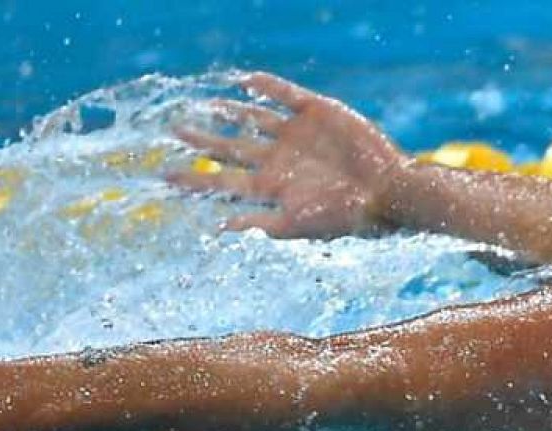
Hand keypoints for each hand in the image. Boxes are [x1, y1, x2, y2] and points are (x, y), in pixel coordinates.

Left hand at [167, 72, 407, 238]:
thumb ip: (259, 224)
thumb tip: (216, 229)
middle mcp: (279, 161)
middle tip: (173, 131)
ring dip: (228, 112)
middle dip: (202, 142)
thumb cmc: (346, 216)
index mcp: (271, 188)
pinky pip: (284, 95)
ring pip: (253, 119)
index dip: (193, 180)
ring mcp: (296, 135)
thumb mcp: (298, 225)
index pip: (222, 183)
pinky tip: (244, 81)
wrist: (388, 191)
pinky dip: (265, 87)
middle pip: (230, 149)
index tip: (163, 177)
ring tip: (205, 106)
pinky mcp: (317, 112)